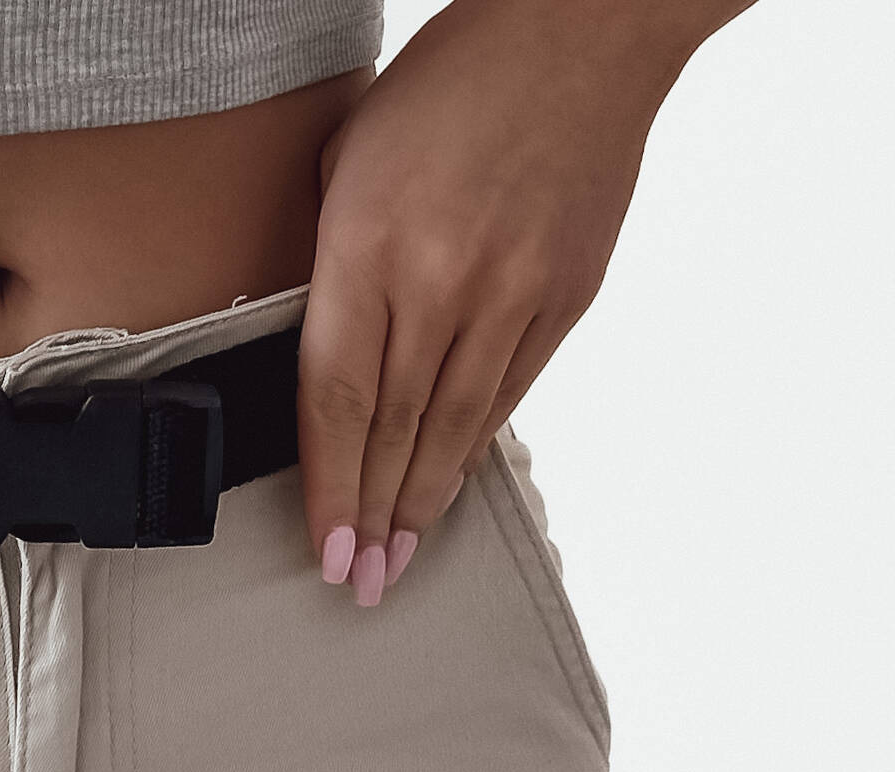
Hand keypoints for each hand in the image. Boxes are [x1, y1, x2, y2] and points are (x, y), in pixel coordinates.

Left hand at [297, 0, 696, 604]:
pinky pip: (509, 396)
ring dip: (423, 504)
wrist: (581, 34)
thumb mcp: (350, 156)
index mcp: (370, 245)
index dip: (329, 486)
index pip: (338, 398)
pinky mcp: (563, 299)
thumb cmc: (451, 83)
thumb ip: (330, 261)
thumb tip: (323, 352)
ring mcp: (510, 295)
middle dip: (373, 517)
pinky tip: (450, 489)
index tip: (327, 549)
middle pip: (396, 431)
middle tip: (361, 582)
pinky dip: (473, 450)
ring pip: (456, 429)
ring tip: (400, 560)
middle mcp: (441, 283)